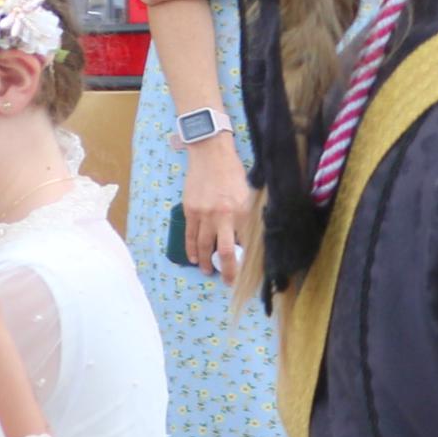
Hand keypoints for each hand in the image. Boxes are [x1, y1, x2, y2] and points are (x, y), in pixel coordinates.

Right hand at [181, 133, 255, 283]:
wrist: (211, 155)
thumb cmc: (233, 173)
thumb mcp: (248, 194)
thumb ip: (247, 216)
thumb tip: (248, 237)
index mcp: (240, 211)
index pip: (244, 241)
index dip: (245, 257)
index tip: (246, 270)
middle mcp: (222, 216)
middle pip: (224, 250)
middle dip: (226, 269)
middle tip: (227, 281)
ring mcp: (203, 214)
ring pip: (203, 245)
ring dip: (205, 261)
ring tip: (208, 272)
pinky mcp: (189, 211)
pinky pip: (189, 235)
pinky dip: (191, 249)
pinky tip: (194, 258)